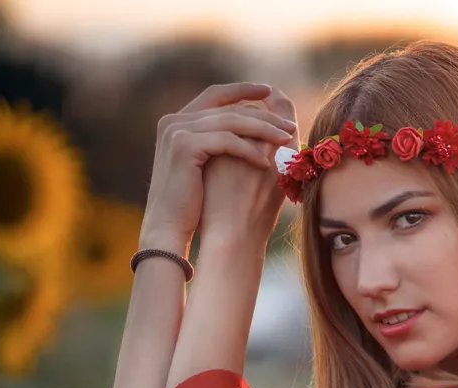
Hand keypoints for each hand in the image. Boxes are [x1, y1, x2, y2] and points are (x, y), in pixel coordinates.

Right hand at [140, 83, 297, 252]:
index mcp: (178, 122)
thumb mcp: (206, 167)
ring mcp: (177, 131)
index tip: (270, 92)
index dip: (243, 90)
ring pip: (231, 122)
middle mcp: (174, 121)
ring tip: (286, 142)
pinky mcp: (184, 146)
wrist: (167, 227)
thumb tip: (254, 130)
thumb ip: (219, 142)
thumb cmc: (192, 205)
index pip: (216, 95)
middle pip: (228, 107)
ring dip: (263, 131)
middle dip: (263, 115)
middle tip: (289, 125)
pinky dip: (249, 151)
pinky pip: (227, 141)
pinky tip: (265, 164)